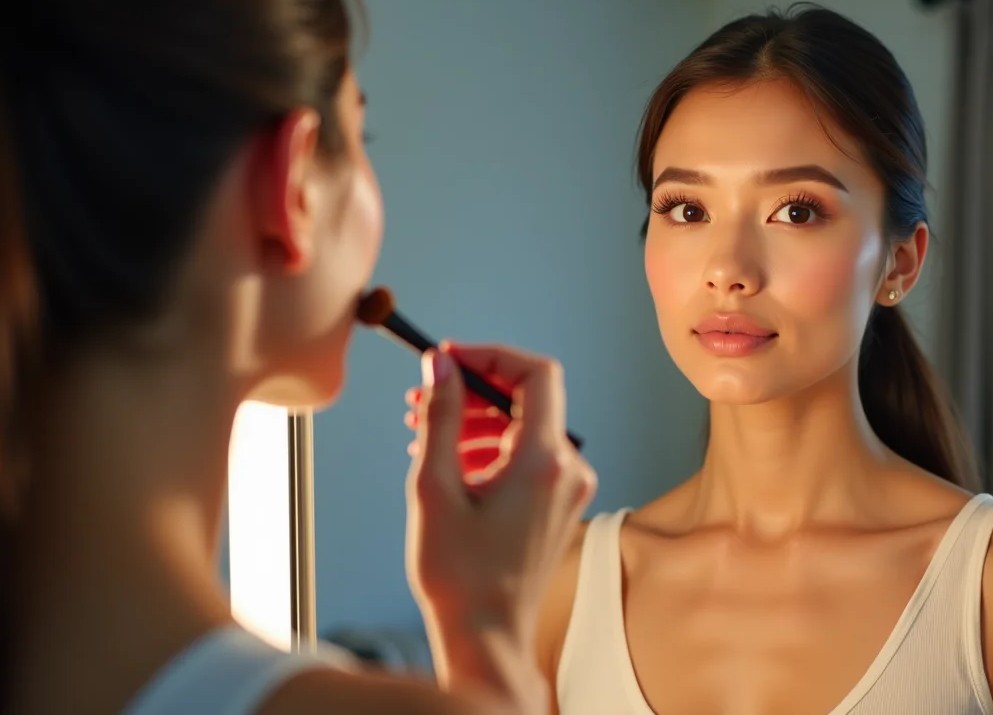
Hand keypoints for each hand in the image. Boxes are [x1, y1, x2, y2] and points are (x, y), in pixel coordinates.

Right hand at [403, 341, 595, 698]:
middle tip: (424, 399)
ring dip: (478, 422)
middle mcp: (568, 470)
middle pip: (529, 400)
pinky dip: (493, 450)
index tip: (451, 358)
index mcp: (543, 460)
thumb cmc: (460, 576)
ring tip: (427, 437)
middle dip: (473, 391)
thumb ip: (441, 417)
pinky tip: (453, 465)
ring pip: (526, 429)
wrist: (486, 637)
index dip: (491, 355)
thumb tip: (441, 365)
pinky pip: (530, 457)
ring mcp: (568, 489)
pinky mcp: (560, 505)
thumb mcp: (435, 487)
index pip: (536, 373)